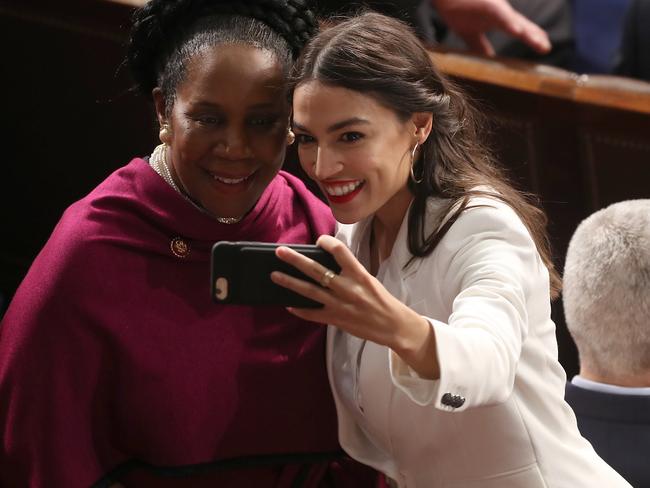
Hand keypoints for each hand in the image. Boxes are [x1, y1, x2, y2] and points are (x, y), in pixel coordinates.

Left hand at [271, 235, 439, 378]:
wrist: (393, 326)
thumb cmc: (382, 301)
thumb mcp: (369, 280)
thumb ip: (350, 271)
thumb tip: (327, 262)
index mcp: (359, 275)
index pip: (340, 251)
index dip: (327, 243)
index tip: (318, 240)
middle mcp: (348, 288)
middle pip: (317, 270)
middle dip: (296, 260)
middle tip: (280, 251)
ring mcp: (340, 305)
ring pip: (309, 291)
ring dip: (290, 282)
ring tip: (275, 275)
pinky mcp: (336, 319)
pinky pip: (312, 314)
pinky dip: (299, 309)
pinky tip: (288, 304)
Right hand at [432, 0, 550, 55]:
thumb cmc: (455, 7)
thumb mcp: (469, 32)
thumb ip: (480, 46)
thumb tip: (487, 61)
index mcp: (496, 19)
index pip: (518, 29)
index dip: (532, 37)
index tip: (544, 48)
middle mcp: (500, 13)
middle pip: (521, 26)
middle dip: (535, 37)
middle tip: (546, 48)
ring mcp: (494, 8)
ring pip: (515, 21)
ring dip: (528, 33)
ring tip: (540, 44)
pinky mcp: (487, 5)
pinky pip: (500, 15)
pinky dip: (509, 22)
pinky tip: (517, 31)